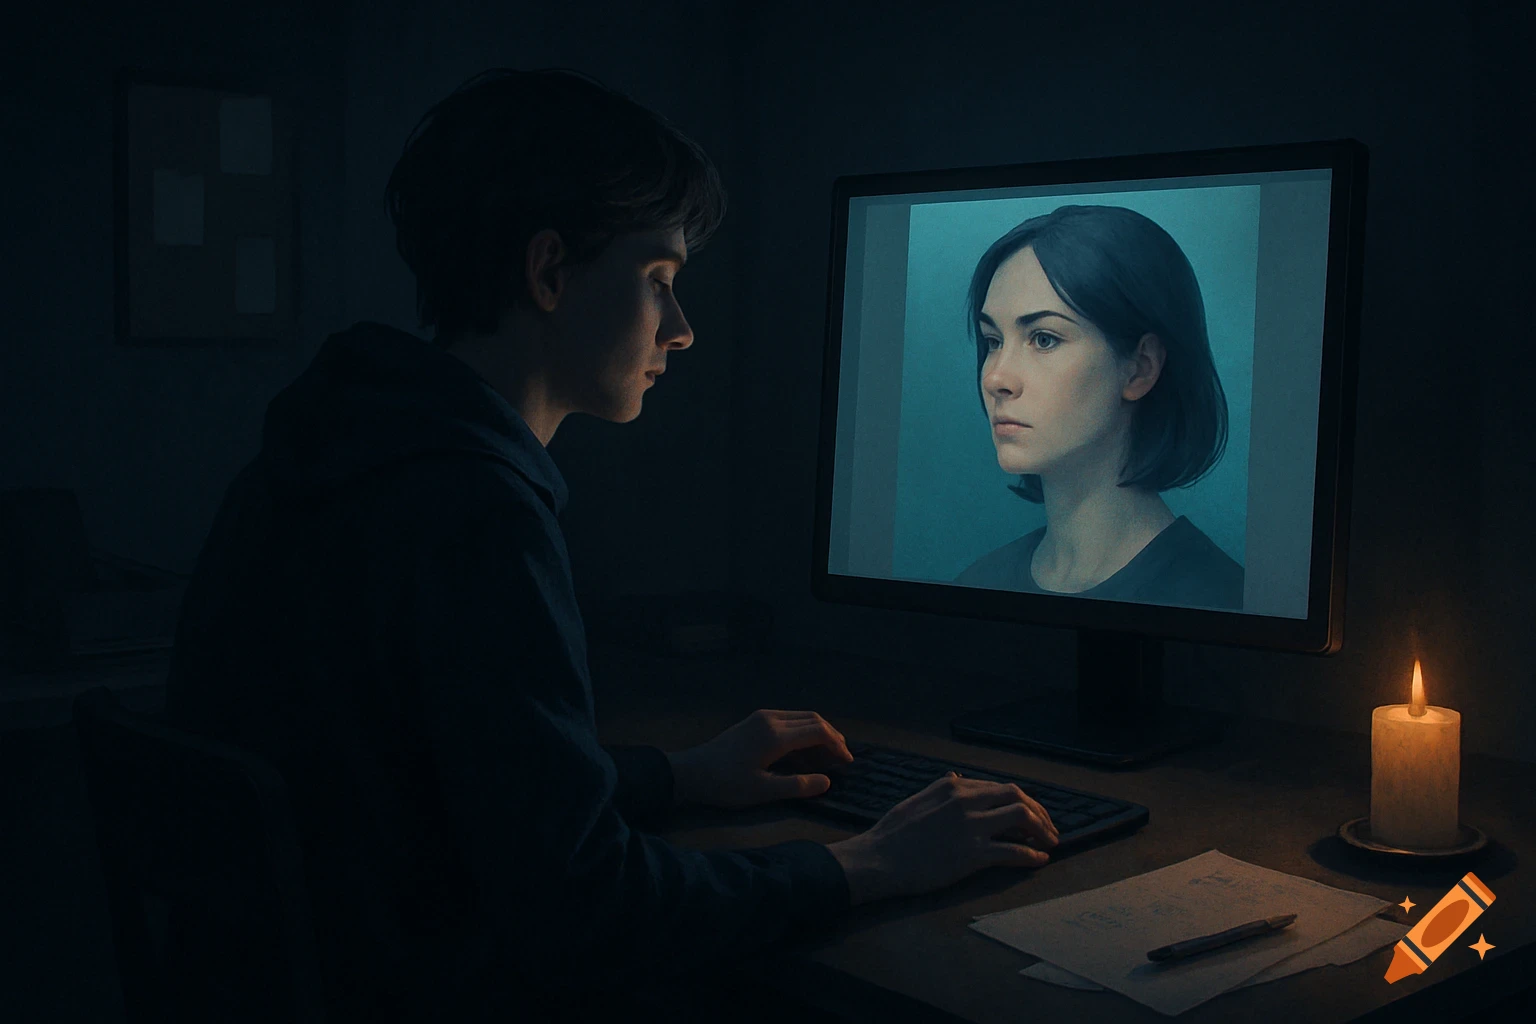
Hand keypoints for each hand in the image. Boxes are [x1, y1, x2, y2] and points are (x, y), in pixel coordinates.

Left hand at [666, 709, 853, 808]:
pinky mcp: (755, 720)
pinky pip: (788, 720)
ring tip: (826, 758)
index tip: (847, 762)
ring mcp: (762, 717)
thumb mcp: (763, 791)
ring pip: (801, 717)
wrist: (692, 772)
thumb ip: (798, 786)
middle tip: (842, 758)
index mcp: (776, 735)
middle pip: (813, 719)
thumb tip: (827, 781)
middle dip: (832, 736)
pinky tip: (803, 753)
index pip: (818, 731)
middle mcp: (772, 718)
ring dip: (817, 734)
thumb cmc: (727, 784)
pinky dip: (802, 733)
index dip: (837, 745)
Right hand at [828, 771, 1057, 905]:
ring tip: (1050, 843)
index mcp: (952, 788)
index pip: (999, 788)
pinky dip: (1032, 855)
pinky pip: (1013, 851)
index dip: (1022, 801)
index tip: (1031, 815)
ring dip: (1042, 830)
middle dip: (1039, 812)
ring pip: (1021, 817)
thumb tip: (957, 778)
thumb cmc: (892, 834)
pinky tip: (1039, 861)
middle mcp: (965, 801)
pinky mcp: (972, 854)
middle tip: (1048, 829)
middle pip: (1017, 797)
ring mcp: (971, 827)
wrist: (878, 860)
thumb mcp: (915, 800)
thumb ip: (939, 789)